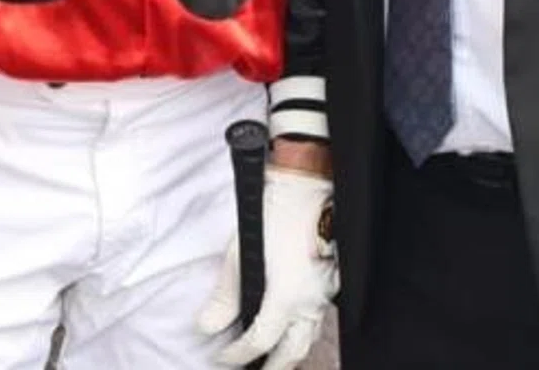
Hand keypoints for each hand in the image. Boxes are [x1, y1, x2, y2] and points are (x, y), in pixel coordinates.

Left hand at [197, 166, 337, 369]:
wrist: (306, 187)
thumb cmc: (275, 214)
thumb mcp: (240, 255)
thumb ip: (225, 297)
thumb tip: (208, 325)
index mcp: (286, 298)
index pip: (258, 342)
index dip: (237, 355)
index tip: (222, 356)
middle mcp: (309, 303)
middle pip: (291, 353)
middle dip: (271, 368)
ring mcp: (324, 294)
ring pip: (309, 338)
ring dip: (290, 354)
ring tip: (272, 359)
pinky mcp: (331, 282)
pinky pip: (319, 319)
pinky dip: (303, 332)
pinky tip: (293, 328)